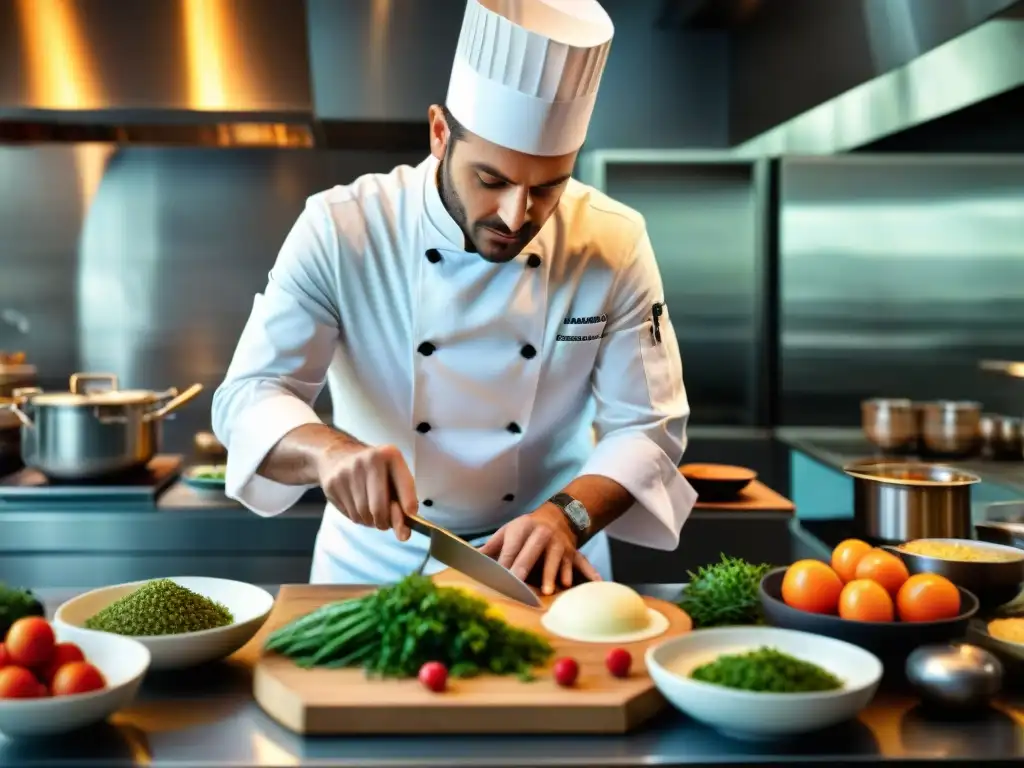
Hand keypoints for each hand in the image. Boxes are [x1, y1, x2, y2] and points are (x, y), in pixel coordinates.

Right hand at [316, 442, 415, 540]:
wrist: (339, 456)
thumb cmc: (375, 472)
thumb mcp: (394, 476)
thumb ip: (403, 501)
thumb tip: (404, 534)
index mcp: (389, 455)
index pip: (404, 484)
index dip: (408, 504)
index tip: (411, 516)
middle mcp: (368, 460)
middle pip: (379, 508)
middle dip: (385, 522)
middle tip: (386, 521)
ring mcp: (347, 472)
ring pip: (364, 515)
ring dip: (371, 521)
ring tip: (371, 510)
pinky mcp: (332, 484)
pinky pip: (350, 515)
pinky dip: (359, 518)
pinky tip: (358, 505)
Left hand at [478, 504, 601, 594]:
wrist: (558, 516)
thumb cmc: (526, 529)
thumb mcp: (508, 531)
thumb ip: (491, 546)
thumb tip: (469, 558)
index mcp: (522, 529)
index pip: (512, 548)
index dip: (505, 563)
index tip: (499, 578)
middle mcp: (541, 534)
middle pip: (532, 552)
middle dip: (524, 567)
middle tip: (517, 585)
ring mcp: (558, 544)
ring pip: (555, 559)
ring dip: (551, 575)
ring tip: (547, 591)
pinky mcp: (572, 552)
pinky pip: (576, 564)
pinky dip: (578, 574)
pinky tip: (574, 586)